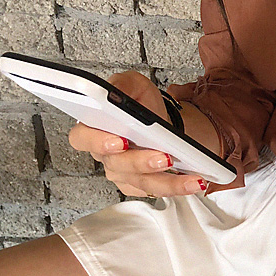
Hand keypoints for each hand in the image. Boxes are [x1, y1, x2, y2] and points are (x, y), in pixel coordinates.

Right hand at [68, 73, 224, 196]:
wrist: (161, 124)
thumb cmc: (143, 105)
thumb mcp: (133, 85)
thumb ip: (121, 85)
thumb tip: (115, 93)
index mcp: (95, 127)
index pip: (82, 138)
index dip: (97, 142)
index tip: (119, 141)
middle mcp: (105, 155)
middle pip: (117, 165)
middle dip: (142, 162)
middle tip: (163, 156)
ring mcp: (122, 174)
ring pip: (141, 182)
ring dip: (167, 181)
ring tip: (189, 174)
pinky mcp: (140, 186)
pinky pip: (157, 190)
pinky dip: (178, 186)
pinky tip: (193, 180)